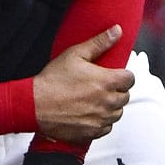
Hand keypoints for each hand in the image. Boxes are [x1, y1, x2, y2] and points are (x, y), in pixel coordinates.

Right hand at [31, 26, 132, 143]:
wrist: (34, 106)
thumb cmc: (52, 81)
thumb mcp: (74, 54)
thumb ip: (99, 43)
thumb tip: (117, 31)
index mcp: (107, 81)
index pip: (130, 79)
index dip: (123, 75)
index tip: (113, 75)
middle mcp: (107, 102)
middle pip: (125, 96)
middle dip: (116, 91)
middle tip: (100, 87)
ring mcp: (101, 119)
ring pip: (117, 113)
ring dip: (110, 107)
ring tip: (94, 100)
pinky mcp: (92, 132)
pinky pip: (107, 128)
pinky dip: (101, 121)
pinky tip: (88, 114)